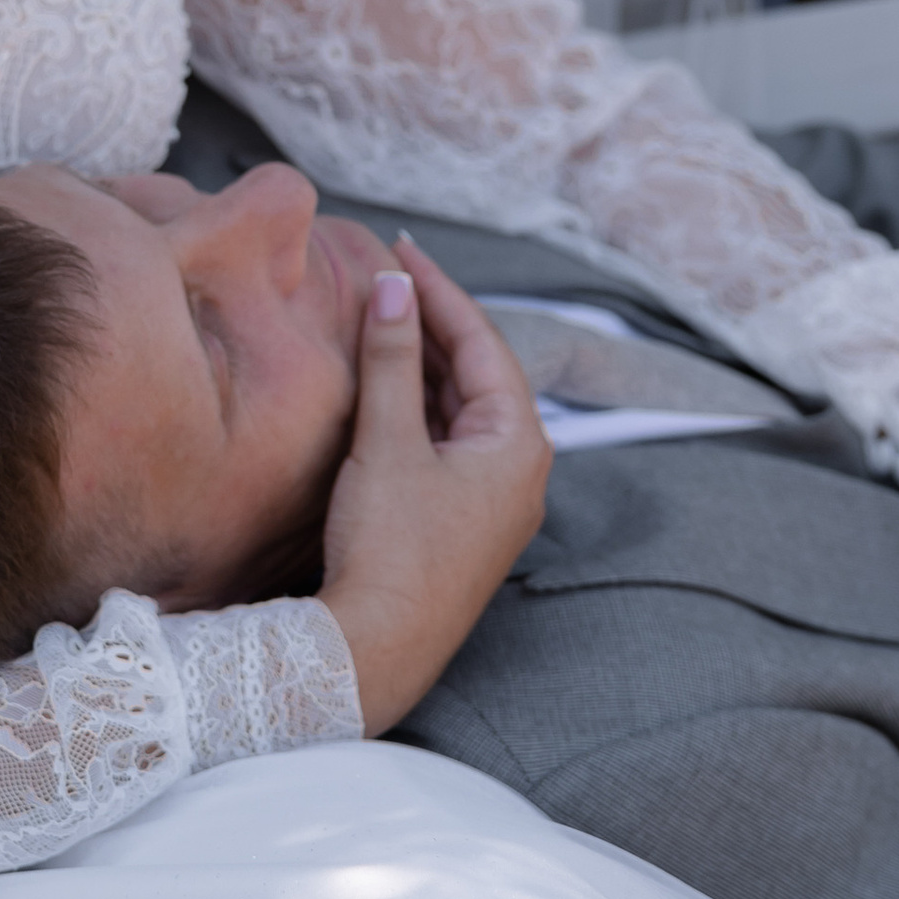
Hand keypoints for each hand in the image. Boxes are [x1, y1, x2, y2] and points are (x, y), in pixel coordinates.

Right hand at [318, 239, 550, 735]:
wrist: (378, 648)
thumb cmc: (391, 550)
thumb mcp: (389, 444)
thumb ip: (392, 361)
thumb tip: (393, 289)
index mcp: (520, 443)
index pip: (482, 342)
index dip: (439, 290)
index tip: (401, 249)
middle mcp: (520, 470)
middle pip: (477, 373)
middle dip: (430, 323)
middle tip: (387, 277)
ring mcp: (494, 500)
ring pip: (461, 410)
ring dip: (421, 366)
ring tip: (379, 319)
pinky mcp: (464, 523)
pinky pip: (448, 445)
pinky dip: (417, 409)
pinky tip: (384, 390)